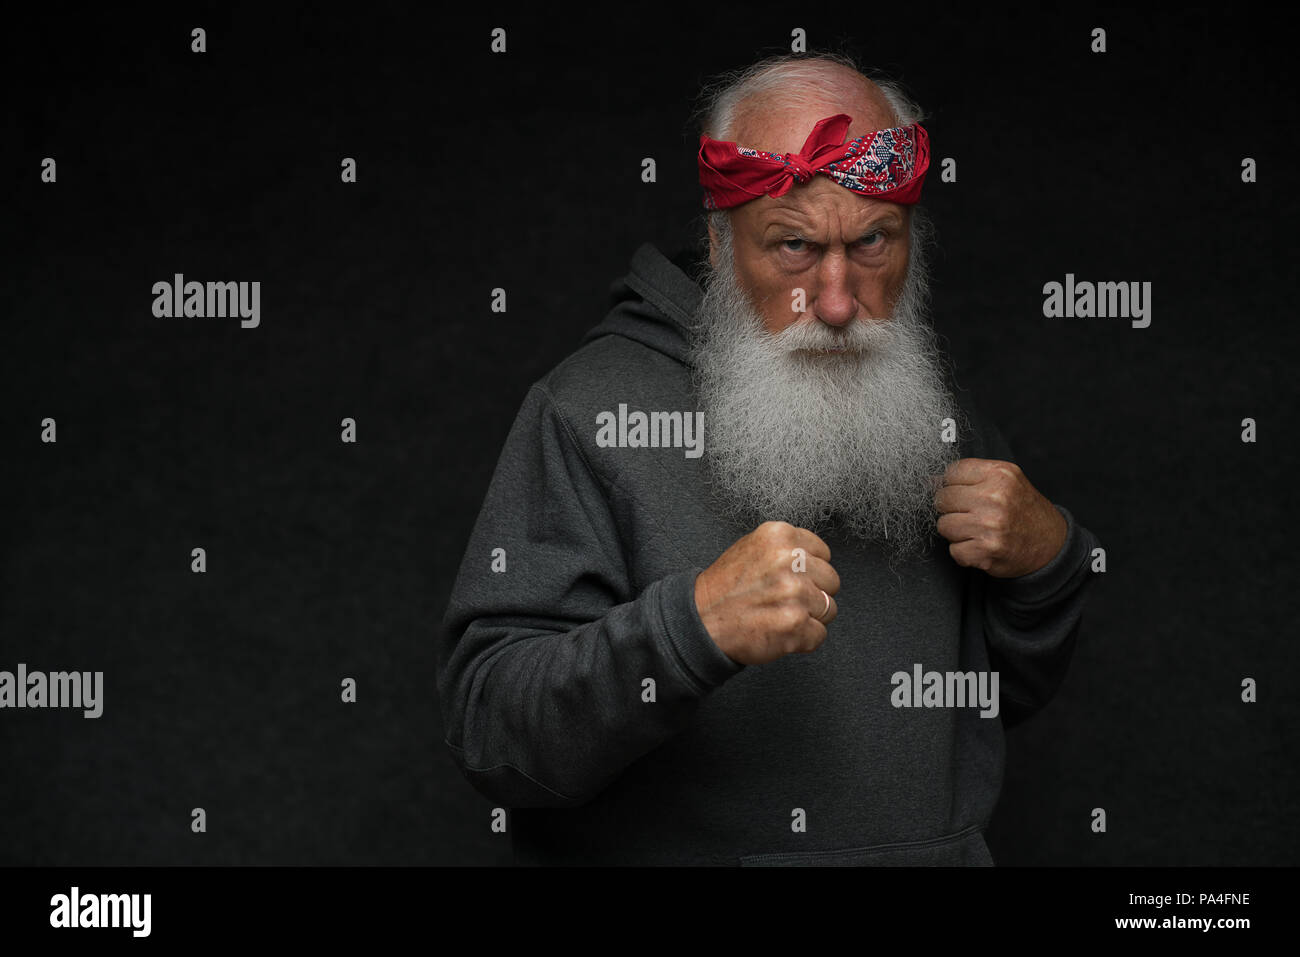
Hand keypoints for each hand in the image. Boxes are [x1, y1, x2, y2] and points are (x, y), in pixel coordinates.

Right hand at [693, 521, 839, 664]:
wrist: (700, 621)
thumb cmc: (725, 589)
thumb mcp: (753, 548)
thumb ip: (786, 548)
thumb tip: (816, 560)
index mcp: (780, 536)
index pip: (823, 554)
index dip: (809, 571)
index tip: (790, 580)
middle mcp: (789, 560)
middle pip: (831, 581)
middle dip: (813, 594)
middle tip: (783, 601)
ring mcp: (794, 593)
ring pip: (829, 609)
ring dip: (809, 618)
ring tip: (779, 615)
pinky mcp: (795, 624)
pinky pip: (819, 635)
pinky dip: (802, 640)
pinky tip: (778, 631)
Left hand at [934, 458, 1067, 577]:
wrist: (1051, 545)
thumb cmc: (1023, 511)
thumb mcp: (1006, 482)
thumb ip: (971, 478)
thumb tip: (930, 480)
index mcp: (1000, 474)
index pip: (951, 472)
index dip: (952, 484)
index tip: (965, 493)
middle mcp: (995, 497)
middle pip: (942, 498)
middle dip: (952, 509)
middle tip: (972, 515)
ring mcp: (990, 525)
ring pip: (943, 525)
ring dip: (956, 532)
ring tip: (978, 530)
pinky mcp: (986, 550)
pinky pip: (953, 550)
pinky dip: (964, 552)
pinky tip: (981, 546)